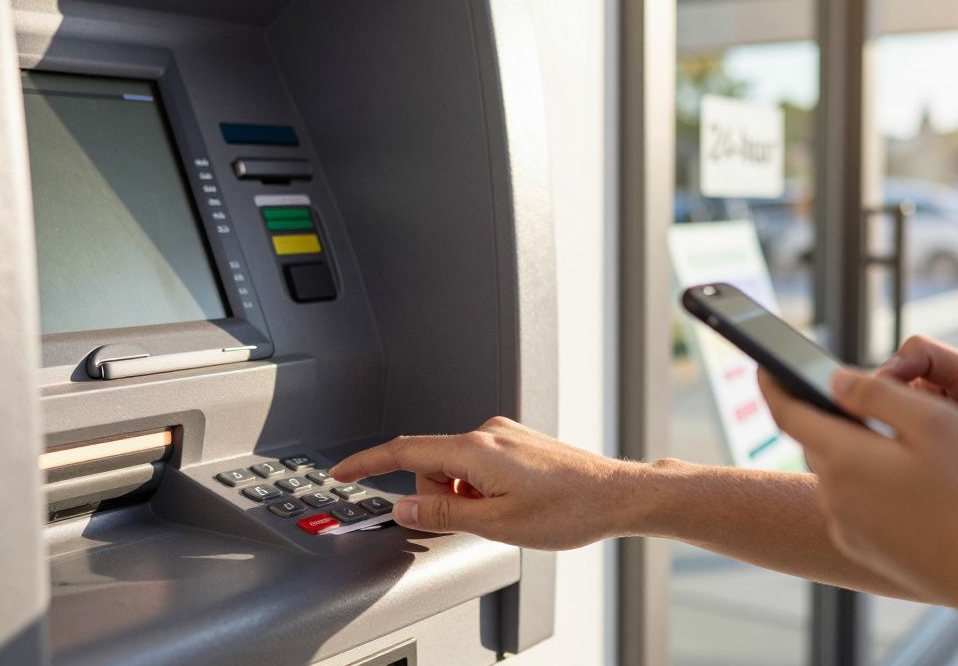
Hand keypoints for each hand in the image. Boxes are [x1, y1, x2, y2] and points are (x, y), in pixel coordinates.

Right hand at [331, 416, 640, 549]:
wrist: (616, 495)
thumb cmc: (569, 509)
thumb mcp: (497, 525)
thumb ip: (444, 515)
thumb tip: (406, 508)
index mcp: (475, 449)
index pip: (404, 450)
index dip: (367, 462)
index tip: (341, 470)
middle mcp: (487, 432)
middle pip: (430, 463)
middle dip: (438, 496)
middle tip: (474, 521)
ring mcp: (504, 434)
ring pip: (455, 466)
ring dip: (463, 494)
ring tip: (504, 514)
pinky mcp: (516, 441)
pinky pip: (477, 463)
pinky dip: (479, 486)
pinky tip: (513, 503)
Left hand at [759, 368, 957, 608]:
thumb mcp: (935, 421)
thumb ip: (877, 393)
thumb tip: (833, 381)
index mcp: (844, 458)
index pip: (788, 412)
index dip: (774, 384)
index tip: (765, 365)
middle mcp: (835, 496)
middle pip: (814, 441)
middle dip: (823, 415)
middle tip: (844, 394)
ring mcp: (849, 528)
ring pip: (836, 474)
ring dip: (848, 451)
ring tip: (882, 435)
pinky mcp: (868, 550)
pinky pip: (852, 505)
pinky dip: (864, 484)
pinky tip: (901, 483)